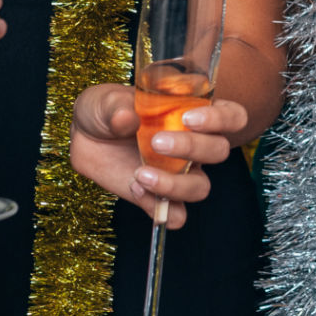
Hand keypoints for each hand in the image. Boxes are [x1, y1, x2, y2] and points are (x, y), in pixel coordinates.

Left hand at [69, 84, 244, 227]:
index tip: (189, 118)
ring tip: (141, 174)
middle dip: (192, 147)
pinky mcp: (159, 198)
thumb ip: (117, 106)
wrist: (84, 139)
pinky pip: (176, 215)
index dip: (221, 118)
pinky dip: (161, 209)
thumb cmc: (105, 110)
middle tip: (157, 142)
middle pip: (219, 151)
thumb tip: (127, 117)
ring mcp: (178, 174)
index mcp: (192, 112)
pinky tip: (135, 189)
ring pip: (200, 187)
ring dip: (175, 185)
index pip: (231, 116)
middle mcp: (193, 145)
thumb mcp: (106, 100)